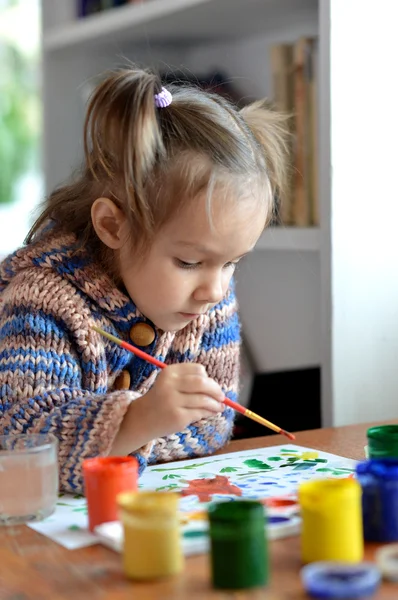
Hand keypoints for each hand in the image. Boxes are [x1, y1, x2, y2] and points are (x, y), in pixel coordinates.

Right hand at [110, 364, 224, 454]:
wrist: (142, 419)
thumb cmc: (161, 399)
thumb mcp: (171, 384)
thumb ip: (190, 382)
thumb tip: (217, 389)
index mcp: (170, 372)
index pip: (198, 370)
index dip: (208, 378)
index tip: (212, 385)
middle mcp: (170, 384)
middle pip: (203, 383)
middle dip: (216, 390)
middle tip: (222, 396)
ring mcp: (173, 401)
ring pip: (204, 400)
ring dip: (215, 404)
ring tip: (219, 407)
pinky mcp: (178, 416)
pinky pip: (200, 412)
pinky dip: (209, 412)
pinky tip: (210, 413)